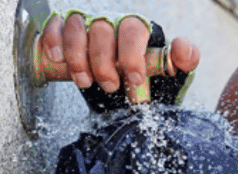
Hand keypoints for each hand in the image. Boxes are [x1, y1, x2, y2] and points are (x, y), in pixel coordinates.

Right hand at [39, 12, 199, 96]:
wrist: (120, 82)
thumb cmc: (143, 73)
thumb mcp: (167, 71)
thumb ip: (183, 59)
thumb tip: (183, 48)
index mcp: (135, 29)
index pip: (132, 31)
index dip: (132, 54)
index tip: (133, 77)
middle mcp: (110, 23)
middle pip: (102, 31)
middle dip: (104, 62)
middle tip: (110, 85)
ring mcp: (87, 25)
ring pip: (77, 28)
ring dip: (77, 56)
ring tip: (84, 81)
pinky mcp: (66, 31)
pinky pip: (56, 26)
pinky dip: (53, 40)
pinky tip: (56, 58)